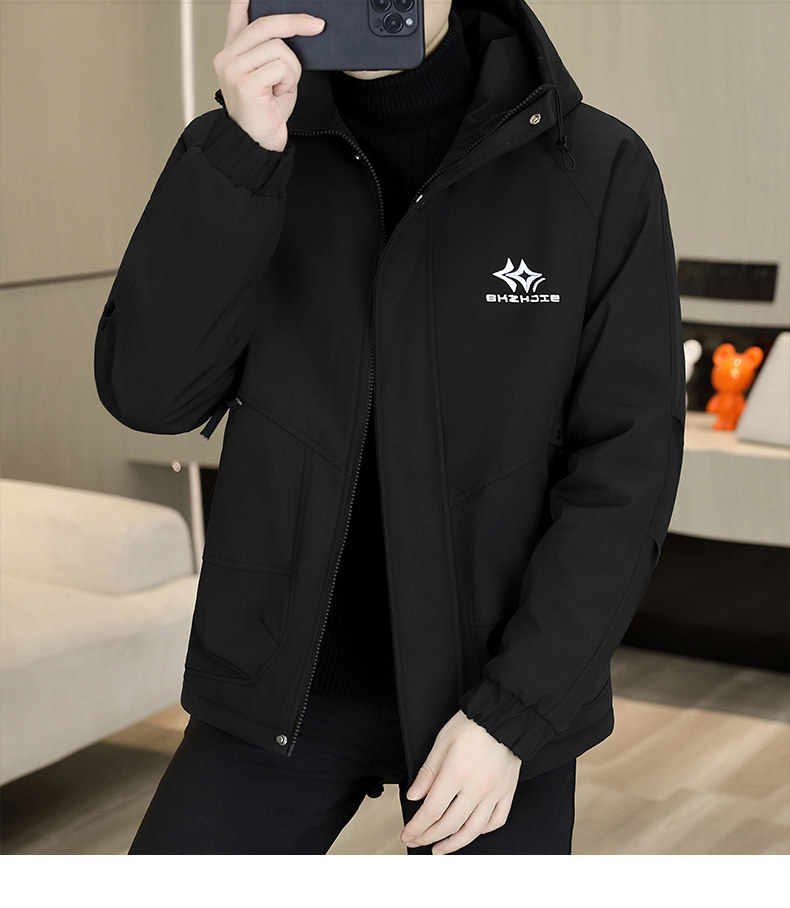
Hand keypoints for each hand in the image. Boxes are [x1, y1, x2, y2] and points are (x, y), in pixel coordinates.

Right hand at [213, 1, 324, 151]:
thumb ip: (272, 50)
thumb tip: (295, 27)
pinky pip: (281, 67)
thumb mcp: (271, 75)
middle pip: (266, 24)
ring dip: (292, 70)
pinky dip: (289, 82)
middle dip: (296, 22)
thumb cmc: (266, 112)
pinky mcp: (245, 83)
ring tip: (282, 87)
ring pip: (279, 48)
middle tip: (318, 26)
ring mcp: (233, 69)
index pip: (237, 14)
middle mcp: (227, 57)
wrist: (258, 144)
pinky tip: (279, 95)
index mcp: (231, 52)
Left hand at [400, 709, 521, 853]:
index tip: (408, 834)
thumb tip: (415, 795)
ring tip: (441, 848)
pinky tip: (473, 832)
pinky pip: (497, 820)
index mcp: (456, 773)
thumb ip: (428, 772)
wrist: (505, 714)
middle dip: (429, 837)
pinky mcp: (508, 791)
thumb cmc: (474, 723)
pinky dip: (483, 831)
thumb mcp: (442, 741)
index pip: (432, 811)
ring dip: (454, 844)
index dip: (417, 827)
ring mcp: (494, 792)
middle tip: (418, 841)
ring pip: (474, 830)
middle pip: (449, 824)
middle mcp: (476, 788)